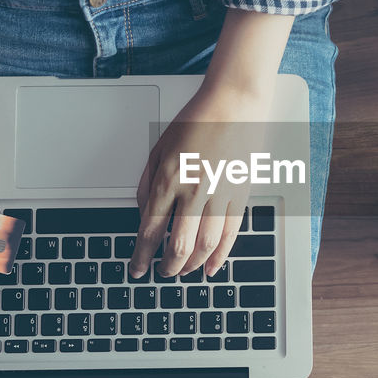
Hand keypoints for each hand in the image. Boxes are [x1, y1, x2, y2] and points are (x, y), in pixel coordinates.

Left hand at [128, 79, 272, 279]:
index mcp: (169, 178)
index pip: (150, 229)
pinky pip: (231, 234)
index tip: (137, 268)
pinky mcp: (240, 195)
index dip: (141, 255)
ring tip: (183, 270)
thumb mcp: (158, 148)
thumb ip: (147, 184)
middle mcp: (194, 190)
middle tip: (161, 272)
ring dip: (191, 265)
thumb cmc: (196, 121)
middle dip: (167, 266)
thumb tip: (143, 215)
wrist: (234, 104)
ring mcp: (220, 195)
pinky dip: (220, 256)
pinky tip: (210, 267)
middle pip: (178, 245)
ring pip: (205, 245)